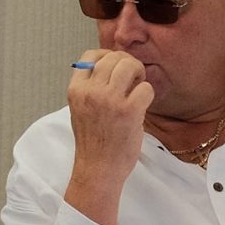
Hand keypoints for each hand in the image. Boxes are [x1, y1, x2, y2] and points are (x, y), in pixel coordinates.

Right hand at [66, 50, 153, 211]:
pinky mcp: (129, 111)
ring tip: (138, 88)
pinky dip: (147, 94)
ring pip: (129, 66)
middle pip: (113, 58)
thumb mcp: (80, 109)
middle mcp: (91, 92)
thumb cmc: (93, 141)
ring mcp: (110, 100)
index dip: (107, 55)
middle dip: (127, 63)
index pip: (90, 55)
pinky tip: (142, 105)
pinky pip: (146, 87)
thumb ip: (91, 87)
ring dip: (139, 73)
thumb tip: (112, 65)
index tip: (115, 66)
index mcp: (76, 90)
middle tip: (133, 78)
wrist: (98, 169)